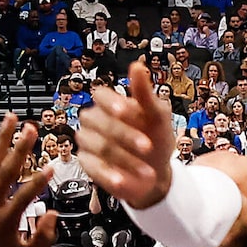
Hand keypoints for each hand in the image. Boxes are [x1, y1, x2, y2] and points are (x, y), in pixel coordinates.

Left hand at [0, 115, 56, 246]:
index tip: (51, 167)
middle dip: (20, 148)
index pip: (26, 194)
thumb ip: (44, 237)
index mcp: (6, 220)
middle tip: (30, 129)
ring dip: (1, 140)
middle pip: (6, 170)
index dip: (39, 180)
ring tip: (10, 120)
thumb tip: (52, 215)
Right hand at [75, 60, 175, 209]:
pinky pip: (94, 168)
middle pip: (99, 122)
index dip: (112, 103)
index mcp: (110, 104)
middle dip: (125, 136)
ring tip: (147, 171)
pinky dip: (110, 175)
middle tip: (148, 147)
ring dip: (125, 159)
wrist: (157, 173)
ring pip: (99, 146)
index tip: (126, 112)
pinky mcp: (88, 165)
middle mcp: (95, 121)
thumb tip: (137, 66)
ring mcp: (89, 143)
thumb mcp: (157, 116)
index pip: (101, 95)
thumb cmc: (156, 139)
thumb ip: (145, 93)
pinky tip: (123, 181)